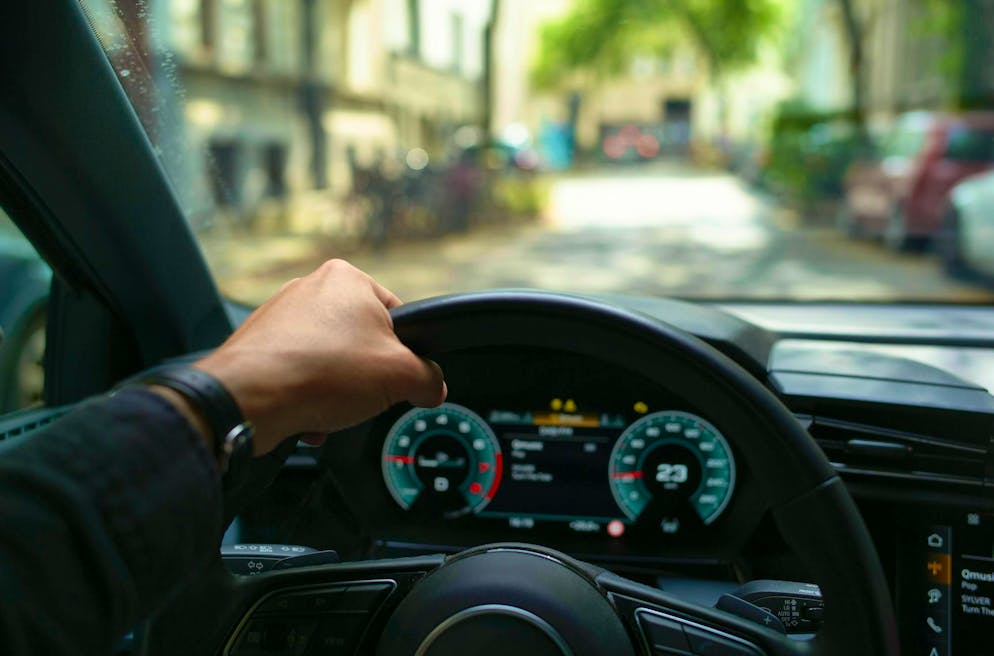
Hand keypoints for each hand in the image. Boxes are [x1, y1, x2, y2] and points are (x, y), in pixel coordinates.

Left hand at [193, 260, 445, 454]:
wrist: (249, 399)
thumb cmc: (320, 372)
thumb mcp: (401, 377)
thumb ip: (429, 378)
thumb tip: (432, 386)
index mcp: (348, 279)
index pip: (397, 318)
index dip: (405, 355)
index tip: (401, 380)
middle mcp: (310, 288)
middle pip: (361, 343)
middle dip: (365, 379)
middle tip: (364, 399)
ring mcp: (279, 316)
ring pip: (329, 363)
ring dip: (336, 394)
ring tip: (330, 412)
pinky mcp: (258, 346)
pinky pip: (298, 374)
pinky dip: (307, 397)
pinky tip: (307, 417)